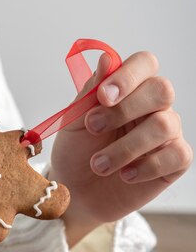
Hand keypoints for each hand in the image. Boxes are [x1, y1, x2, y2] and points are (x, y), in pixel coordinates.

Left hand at [50, 52, 192, 245]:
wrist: (75, 192)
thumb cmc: (76, 151)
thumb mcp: (74, 121)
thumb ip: (91, 91)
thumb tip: (107, 60)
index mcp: (129, 89)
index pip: (144, 63)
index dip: (128, 76)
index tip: (103, 96)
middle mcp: (153, 106)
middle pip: (162, 89)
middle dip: (126, 109)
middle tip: (94, 127)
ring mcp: (167, 133)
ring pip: (164, 125)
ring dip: (124, 147)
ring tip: (97, 164)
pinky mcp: (174, 162)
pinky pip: (176, 155)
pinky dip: (145, 166)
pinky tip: (124, 175)